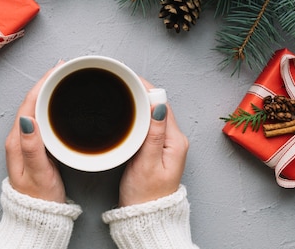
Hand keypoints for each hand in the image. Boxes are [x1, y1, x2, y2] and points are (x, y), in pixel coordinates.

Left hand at [4, 65, 65, 202]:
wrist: (36, 217)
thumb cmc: (38, 198)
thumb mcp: (38, 173)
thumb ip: (33, 147)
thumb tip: (29, 118)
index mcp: (18, 140)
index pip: (29, 102)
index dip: (43, 83)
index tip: (57, 70)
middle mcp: (18, 137)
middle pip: (31, 101)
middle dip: (46, 82)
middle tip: (64, 69)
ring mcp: (25, 141)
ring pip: (35, 107)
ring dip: (47, 91)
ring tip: (62, 79)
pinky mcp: (33, 146)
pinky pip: (40, 117)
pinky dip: (49, 105)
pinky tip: (59, 103)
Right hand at [118, 80, 188, 206]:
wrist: (146, 216)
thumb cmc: (146, 195)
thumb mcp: (147, 163)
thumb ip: (153, 133)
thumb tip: (158, 104)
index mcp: (175, 140)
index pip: (162, 103)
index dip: (146, 88)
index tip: (128, 78)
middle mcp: (174, 139)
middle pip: (159, 104)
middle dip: (141, 91)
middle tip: (119, 80)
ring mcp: (167, 143)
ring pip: (153, 112)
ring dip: (139, 101)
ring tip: (121, 89)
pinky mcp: (158, 148)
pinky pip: (149, 123)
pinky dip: (138, 114)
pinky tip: (126, 110)